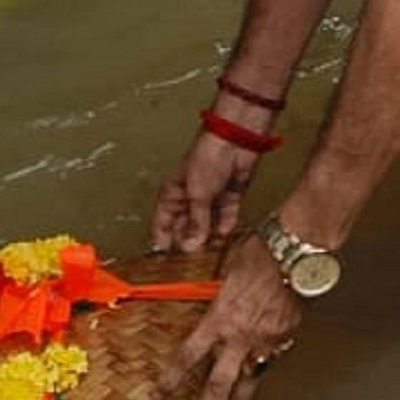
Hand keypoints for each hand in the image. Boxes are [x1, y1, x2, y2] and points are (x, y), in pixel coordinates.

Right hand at [150, 124, 263, 252]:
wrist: (237, 140)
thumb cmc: (209, 155)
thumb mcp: (197, 194)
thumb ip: (195, 221)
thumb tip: (189, 245)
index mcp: (173, 194)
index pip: (162, 223)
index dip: (164, 240)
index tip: (168, 259)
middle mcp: (191, 198)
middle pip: (186, 228)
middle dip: (188, 242)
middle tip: (192, 258)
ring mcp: (211, 198)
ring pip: (207, 225)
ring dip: (209, 236)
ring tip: (209, 251)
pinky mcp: (230, 197)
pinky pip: (225, 218)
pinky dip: (225, 226)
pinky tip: (223, 235)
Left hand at [176, 231, 302, 399]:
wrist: (298, 251)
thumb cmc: (261, 252)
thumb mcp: (227, 271)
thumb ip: (219, 293)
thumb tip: (213, 298)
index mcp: (220, 319)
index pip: (188, 356)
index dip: (172, 378)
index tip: (161, 394)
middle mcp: (240, 336)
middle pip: (218, 385)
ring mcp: (266, 340)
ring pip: (249, 380)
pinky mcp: (287, 335)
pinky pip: (273, 356)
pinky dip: (266, 366)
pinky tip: (262, 372)